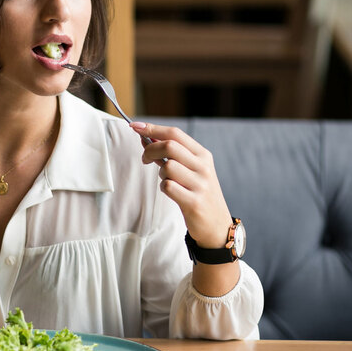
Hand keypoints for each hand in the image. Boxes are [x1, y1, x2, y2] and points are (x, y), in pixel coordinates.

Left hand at [131, 122, 232, 247]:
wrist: (216, 224)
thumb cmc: (198, 193)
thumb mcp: (190, 170)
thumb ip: (170, 155)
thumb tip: (146, 138)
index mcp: (203, 155)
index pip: (175, 133)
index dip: (153, 128)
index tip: (134, 126)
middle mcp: (203, 167)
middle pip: (170, 146)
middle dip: (150, 149)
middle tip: (145, 159)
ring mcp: (200, 184)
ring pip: (167, 167)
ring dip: (160, 173)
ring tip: (167, 180)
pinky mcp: (194, 201)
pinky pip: (168, 187)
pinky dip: (164, 187)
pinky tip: (171, 192)